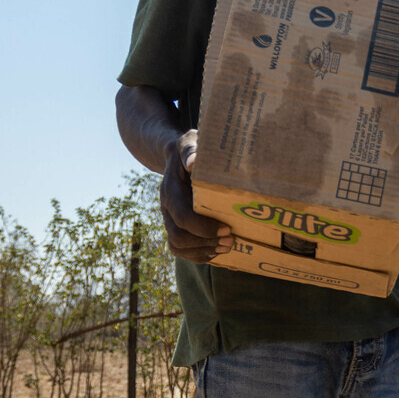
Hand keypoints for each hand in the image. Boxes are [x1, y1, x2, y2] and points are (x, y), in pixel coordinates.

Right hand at [160, 133, 231, 263]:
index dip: (203, 227)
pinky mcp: (176, 226)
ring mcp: (169, 219)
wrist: (175, 157)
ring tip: (228, 247)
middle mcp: (166, 208)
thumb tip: (193, 162)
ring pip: (177, 247)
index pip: (182, 216)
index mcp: (170, 190)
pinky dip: (199, 255)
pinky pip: (181, 250)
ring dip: (203, 252)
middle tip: (231, 240)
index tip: (226, 228)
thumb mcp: (188, 142)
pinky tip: (218, 252)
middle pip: (178, 237)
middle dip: (205, 243)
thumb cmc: (188, 149)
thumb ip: (190, 150)